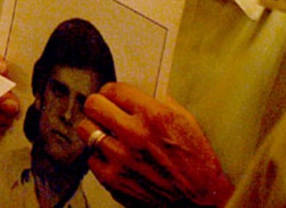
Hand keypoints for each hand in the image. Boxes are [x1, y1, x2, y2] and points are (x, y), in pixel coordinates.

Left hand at [77, 82, 231, 206]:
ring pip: (86, 130)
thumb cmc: (196, 163)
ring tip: (105, 133)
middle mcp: (134, 135)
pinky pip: (91, 158)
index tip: (112, 96)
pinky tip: (114, 157)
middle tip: (104, 111)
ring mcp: (121, 159)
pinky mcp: (113, 180)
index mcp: (154, 116)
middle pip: (93, 105)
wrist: (199, 202)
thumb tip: (137, 92)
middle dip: (98, 106)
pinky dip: (100, 157)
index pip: (114, 90)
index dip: (111, 91)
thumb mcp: (186, 121)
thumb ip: (159, 102)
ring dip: (95, 130)